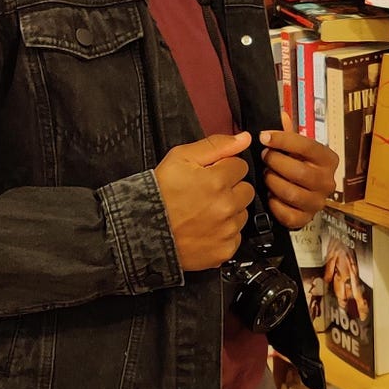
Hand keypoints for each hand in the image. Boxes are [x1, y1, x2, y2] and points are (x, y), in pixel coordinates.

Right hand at [154, 132, 254, 271]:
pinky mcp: (225, 250)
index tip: (209, 175)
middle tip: (207, 194)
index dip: (224, 168)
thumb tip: (245, 138)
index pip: (241, 166)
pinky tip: (205, 230)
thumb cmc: (159, 193)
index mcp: (218, 180)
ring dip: (229, 211)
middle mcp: (227, 206)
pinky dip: (224, 233)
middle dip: (230, 189)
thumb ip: (216, 145)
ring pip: (242, 214)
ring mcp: (227, 230)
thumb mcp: (180, 158)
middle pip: (246, 190)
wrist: (142, 231)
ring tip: (204, 213)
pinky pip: (235, 237)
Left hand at [259, 116, 336, 228]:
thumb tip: (281, 115)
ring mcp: (318, 202)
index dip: (283, 140)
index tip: (263, 136)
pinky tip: (270, 196)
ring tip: (266, 175)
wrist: (303, 194)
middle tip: (264, 158)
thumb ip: (288, 133)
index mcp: (328, 160)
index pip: (307, 146)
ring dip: (273, 182)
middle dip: (276, 163)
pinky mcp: (306, 219)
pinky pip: (287, 214)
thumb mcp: (296, 148)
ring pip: (291, 193)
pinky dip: (274, 205)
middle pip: (299, 172)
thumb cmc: (298, 164)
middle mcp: (328, 182)